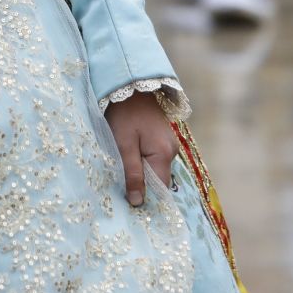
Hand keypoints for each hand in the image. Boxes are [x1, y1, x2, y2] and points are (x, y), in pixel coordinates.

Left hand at [105, 91, 176, 207]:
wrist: (129, 86)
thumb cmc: (123, 114)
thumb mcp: (123, 144)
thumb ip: (132, 173)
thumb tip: (138, 202)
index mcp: (163, 154)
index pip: (159, 189)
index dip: (145, 198)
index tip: (128, 205)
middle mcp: (171, 151)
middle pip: (158, 180)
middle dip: (141, 186)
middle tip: (120, 190)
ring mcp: (168, 145)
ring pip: (155, 170)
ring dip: (140, 174)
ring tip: (121, 174)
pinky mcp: (162, 140)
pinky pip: (153, 160)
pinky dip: (142, 164)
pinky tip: (128, 160)